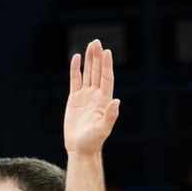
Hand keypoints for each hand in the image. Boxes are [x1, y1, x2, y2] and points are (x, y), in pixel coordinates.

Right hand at [62, 37, 119, 156]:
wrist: (80, 148)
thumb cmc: (93, 141)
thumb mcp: (102, 129)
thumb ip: (110, 116)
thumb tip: (116, 102)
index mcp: (104, 100)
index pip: (106, 78)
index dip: (106, 65)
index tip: (107, 52)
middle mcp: (96, 95)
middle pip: (97, 72)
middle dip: (97, 57)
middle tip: (96, 42)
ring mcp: (86, 96)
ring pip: (88, 73)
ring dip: (89, 59)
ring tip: (90, 45)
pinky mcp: (75, 99)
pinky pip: (75, 80)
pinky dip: (75, 69)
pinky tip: (76, 58)